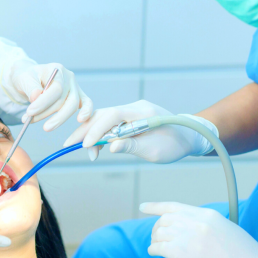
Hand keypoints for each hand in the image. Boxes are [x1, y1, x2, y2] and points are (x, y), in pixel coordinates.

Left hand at [2, 60, 92, 130]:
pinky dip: (86, 112)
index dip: (43, 102)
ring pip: (72, 106)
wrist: (30, 80)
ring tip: (43, 126)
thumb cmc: (27, 78)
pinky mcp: (79, 96)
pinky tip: (81, 120)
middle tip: (30, 120)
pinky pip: (86, 104)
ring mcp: (75, 87)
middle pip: (64, 99)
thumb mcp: (23, 78)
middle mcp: (68, 78)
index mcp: (56, 69)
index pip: (55, 88)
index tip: (30, 112)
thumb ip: (30, 87)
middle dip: (47, 113)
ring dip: (57, 119)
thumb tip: (36, 96)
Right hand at [64, 100, 217, 161]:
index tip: (87, 145)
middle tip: (68, 144)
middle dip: (85, 129)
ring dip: (90, 132)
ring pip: (104, 117)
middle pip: (104, 114)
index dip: (97, 129)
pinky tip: (92, 145)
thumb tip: (110, 148)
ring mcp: (132, 110)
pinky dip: (99, 132)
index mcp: (144, 112)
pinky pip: (110, 122)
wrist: (189, 136)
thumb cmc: (174, 145)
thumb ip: (132, 146)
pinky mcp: (130, 116)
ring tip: (78, 147)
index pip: (114, 115)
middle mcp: (136, 107)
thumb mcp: (155, 151)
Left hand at [140, 202, 257, 257]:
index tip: (143, 206)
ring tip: (158, 247)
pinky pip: (159, 248)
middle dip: (157, 228)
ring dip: (155, 240)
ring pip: (159, 232)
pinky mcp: (185, 255)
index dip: (156, 206)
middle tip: (157, 237)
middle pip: (164, 219)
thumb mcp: (226, 228)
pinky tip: (154, 253)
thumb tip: (185, 228)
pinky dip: (153, 250)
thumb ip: (204, 224)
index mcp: (207, 214)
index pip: (174, 206)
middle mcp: (196, 223)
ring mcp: (190, 238)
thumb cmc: (246, 255)